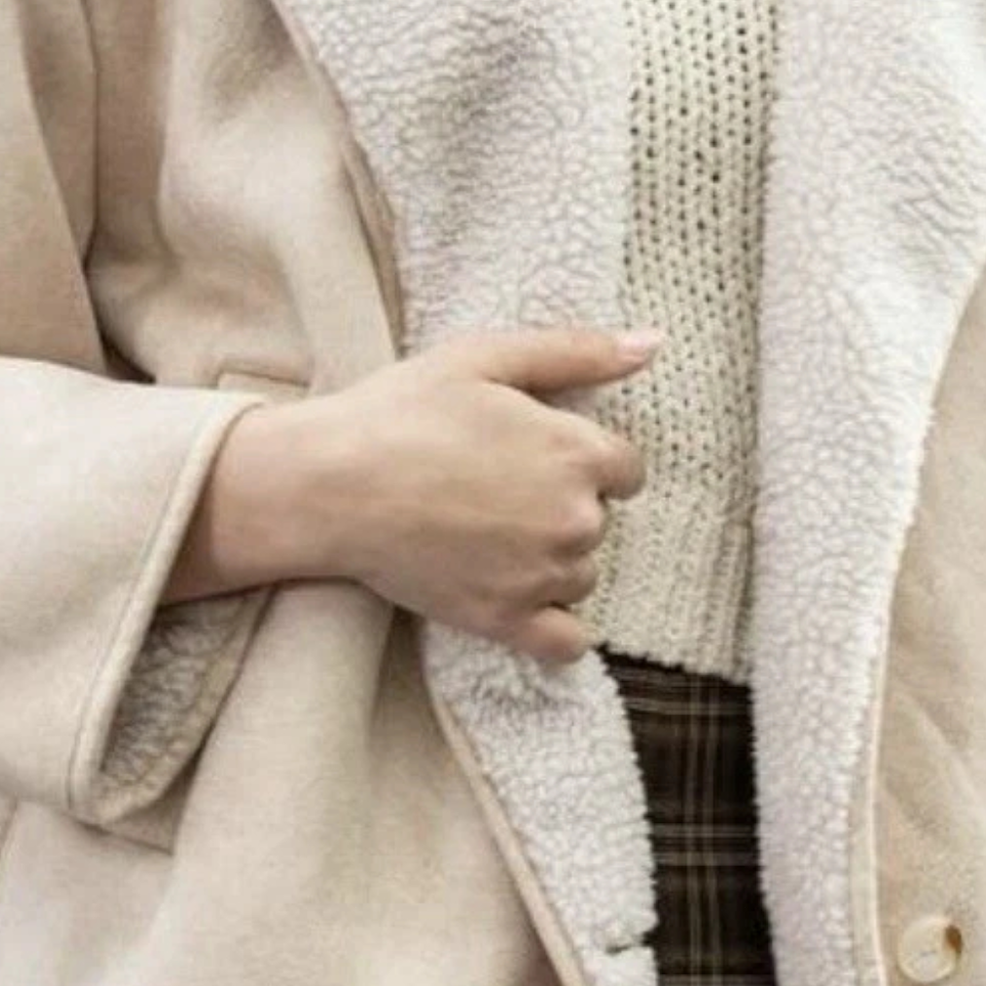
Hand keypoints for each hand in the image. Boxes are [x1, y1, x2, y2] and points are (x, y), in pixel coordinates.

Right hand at [235, 325, 657, 664]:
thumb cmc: (404, 411)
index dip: (585, 460)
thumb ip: (579, 351)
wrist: (331, 484)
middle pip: (599, 522)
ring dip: (551, 561)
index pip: (627, 469)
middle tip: (495, 489)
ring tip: (487, 534)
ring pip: (581, 575)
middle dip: (561, 506)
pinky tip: (525, 603)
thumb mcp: (489, 357)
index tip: (536, 455)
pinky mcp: (505, 620)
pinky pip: (566, 642)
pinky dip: (556, 629)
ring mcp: (542, 576)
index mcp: (578, 453)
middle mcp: (574, 519)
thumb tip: (654, 343)